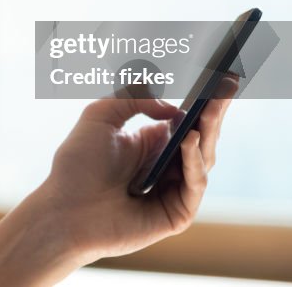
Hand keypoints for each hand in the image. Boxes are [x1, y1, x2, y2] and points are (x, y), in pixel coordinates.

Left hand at [33, 76, 238, 263]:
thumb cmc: (76, 166)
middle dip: (214, 110)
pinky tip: (187, 139)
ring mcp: (173, 190)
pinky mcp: (176, 214)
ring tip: (210, 107)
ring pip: (204, 158)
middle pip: (201, 136)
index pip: (186, 120)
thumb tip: (171, 108)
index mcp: (150, 144)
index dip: (204, 101)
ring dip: (208, 131)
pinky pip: (195, 184)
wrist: (64, 211)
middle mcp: (165, 166)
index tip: (220, 77)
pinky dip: (194, 161)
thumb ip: (132, 98)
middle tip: (228, 84)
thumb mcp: (99, 116)